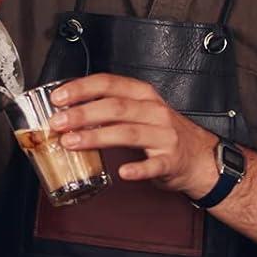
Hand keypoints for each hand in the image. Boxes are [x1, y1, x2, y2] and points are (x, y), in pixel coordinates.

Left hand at [46, 74, 220, 196]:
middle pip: (114, 107)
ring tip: (72, 142)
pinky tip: (122, 173)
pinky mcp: (171, 160)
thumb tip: (67, 110)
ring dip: (96, 136)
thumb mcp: (138, 110)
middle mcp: (154, 110)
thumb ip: (108, 107)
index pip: (108, 83)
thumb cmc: (160, 131)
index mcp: (142, 94)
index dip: (81, 89)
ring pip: (127, 132)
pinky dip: (138, 168)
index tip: (58, 97)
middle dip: (82, 113)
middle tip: (58, 123)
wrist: (198, 156)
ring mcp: (164, 135)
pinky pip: (153, 165)